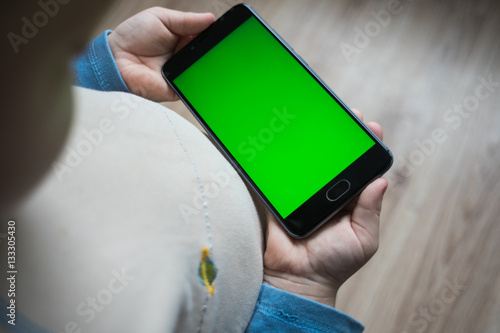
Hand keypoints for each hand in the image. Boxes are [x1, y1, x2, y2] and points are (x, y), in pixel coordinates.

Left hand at [108, 7, 214, 101]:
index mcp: (183, 40)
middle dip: (215, 49)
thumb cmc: (132, 37)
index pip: (206, 38)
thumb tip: (211, 19)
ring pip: (205, 71)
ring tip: (211, 55)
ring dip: (209, 64)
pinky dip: (200, 81)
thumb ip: (186, 20)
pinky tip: (203, 72)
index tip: (228, 30)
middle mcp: (185, 58)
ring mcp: (183, 75)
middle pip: (208, 55)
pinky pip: (194, 88)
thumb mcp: (161, 18)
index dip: (216, 35)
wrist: (115, 60)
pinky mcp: (178, 90)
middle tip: (222, 43)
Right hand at [263, 109, 388, 306]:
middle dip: (342, 133)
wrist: (296, 278)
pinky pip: (284, 172)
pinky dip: (285, 156)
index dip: (367, 145)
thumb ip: (371, 212)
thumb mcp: (363, 240)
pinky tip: (287, 138)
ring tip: (320, 118)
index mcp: (352, 198)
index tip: (370, 127)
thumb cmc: (333, 263)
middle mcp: (330, 190)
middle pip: (337, 155)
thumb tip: (382, 182)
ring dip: (315, 138)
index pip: (362, 166)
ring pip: (312, 159)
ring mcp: (306, 190)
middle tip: (347, 114)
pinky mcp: (283, 194)